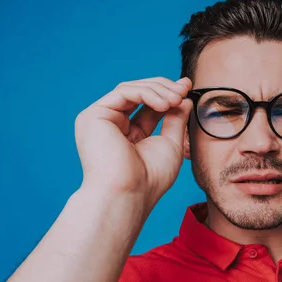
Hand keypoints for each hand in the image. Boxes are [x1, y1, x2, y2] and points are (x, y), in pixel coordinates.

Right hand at [74, 76, 192, 206]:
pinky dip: (147, 94)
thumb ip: (175, 119)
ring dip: (159, 90)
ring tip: (177, 99)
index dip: (168, 93)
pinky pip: (124, 92)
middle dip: (165, 87)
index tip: (188, 87)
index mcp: (127, 134)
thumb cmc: (149, 179)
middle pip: (138, 93)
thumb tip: (184, 98)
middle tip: (185, 88)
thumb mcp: (170, 144)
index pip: (148, 105)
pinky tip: (165, 104)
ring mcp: (100, 120)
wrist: (130, 194)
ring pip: (131, 89)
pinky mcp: (93, 116)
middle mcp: (111, 125)